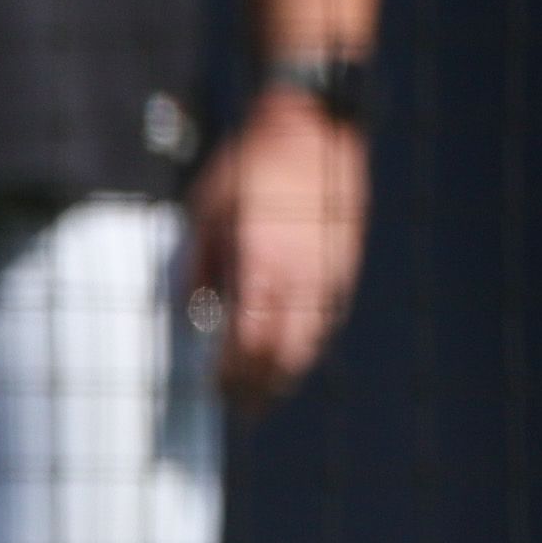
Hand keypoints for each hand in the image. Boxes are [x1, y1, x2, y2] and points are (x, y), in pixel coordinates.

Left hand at [185, 86, 364, 408]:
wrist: (314, 132)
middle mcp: (301, 277)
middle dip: (260, 387)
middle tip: (240, 410)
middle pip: (282, 353)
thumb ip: (201, 265)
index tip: (215, 392)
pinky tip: (294, 358)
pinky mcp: (346, 267)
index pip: (247, 342)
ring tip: (265, 397)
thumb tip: (195, 312)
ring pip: (310, 342)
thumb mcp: (206, 212)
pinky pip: (326, 320)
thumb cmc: (249, 169)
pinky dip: (308, 346)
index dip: (232, 375)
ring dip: (287, 374)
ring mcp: (329, 274)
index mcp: (262, 265)